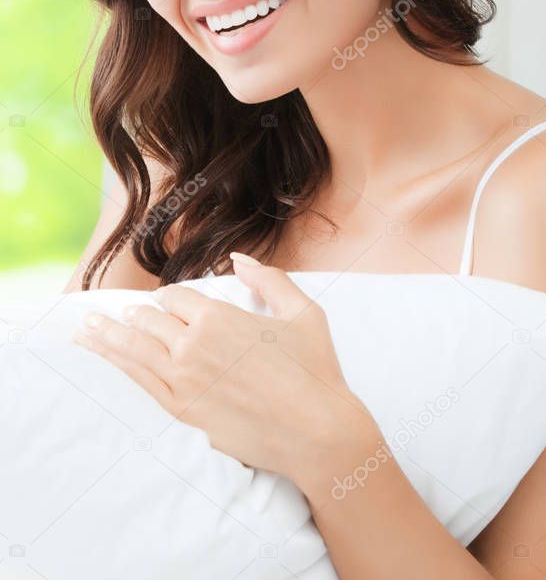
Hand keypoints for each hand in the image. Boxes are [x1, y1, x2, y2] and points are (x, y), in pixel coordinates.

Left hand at [71, 254, 373, 489]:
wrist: (316, 431)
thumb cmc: (314, 371)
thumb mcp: (302, 312)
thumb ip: (269, 279)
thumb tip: (239, 259)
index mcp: (219, 317)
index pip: (175, 297)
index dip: (170, 299)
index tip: (168, 304)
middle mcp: (193, 345)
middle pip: (149, 320)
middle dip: (135, 315)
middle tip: (118, 314)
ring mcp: (183, 380)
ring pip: (133, 349)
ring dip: (106, 335)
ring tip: (85, 329)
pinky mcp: (181, 412)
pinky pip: (138, 383)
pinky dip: (114, 365)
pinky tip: (100, 358)